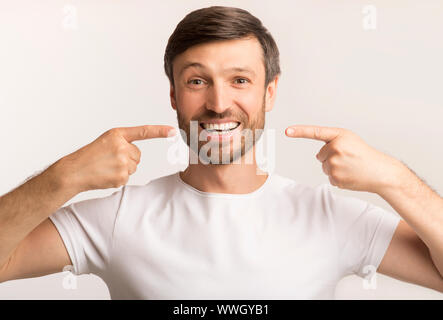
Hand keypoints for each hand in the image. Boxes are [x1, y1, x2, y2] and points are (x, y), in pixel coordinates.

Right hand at [60, 125, 175, 191]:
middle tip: (109, 159)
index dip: (160, 131)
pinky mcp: (122, 177)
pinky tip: (107, 175)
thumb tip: (136, 156)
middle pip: (138, 155)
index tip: (174, 131)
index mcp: (118, 135)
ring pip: (134, 166)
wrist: (75, 171)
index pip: (143, 131)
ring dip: (123, 168)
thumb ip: (123, 143)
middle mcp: (122, 147)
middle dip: (127, 158)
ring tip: (106, 167)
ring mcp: (122, 163)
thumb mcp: (106, 141)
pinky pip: (128, 176)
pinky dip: (119, 177)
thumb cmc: (90, 155)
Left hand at [285, 125, 404, 192]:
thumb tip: (319, 155)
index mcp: (339, 136)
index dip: (300, 131)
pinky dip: (338, 177)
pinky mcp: (335, 178)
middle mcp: (335, 149)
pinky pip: (329, 177)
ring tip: (350, 167)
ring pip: (324, 167)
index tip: (287, 131)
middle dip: (330, 157)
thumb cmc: (365, 155)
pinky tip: (349, 175)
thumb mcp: (350, 140)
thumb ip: (332, 142)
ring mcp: (334, 164)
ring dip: (334, 168)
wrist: (380, 172)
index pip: (316, 132)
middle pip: (320, 155)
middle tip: (348, 158)